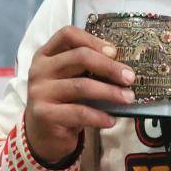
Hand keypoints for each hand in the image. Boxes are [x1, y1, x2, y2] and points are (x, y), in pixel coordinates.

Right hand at [23, 26, 136, 164]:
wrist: (43, 134)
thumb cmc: (63, 102)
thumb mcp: (71, 80)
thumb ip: (88, 69)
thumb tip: (123, 66)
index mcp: (46, 55)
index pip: (67, 35)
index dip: (93, 40)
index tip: (114, 51)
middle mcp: (40, 70)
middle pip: (79, 57)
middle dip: (109, 66)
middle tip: (130, 77)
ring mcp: (39, 92)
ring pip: (81, 85)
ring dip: (110, 92)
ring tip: (128, 98)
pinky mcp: (44, 114)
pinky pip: (79, 112)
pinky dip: (99, 116)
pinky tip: (111, 120)